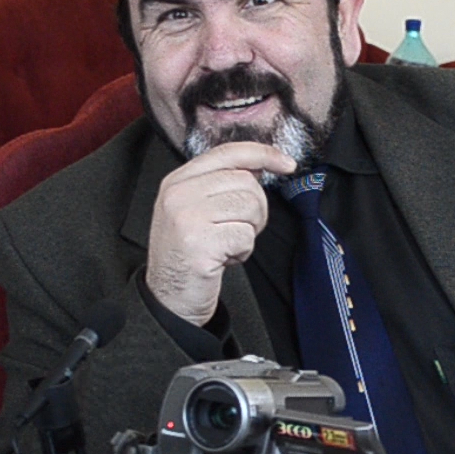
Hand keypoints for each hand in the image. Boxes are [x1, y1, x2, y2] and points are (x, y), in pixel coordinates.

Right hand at [146, 142, 296, 326]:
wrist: (168, 300)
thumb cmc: (187, 257)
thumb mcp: (194, 211)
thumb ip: (219, 184)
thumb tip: (257, 166)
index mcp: (177, 181)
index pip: (228, 153)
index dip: (263, 154)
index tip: (286, 164)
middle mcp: (178, 194)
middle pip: (246, 182)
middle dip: (255, 209)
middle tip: (235, 231)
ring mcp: (186, 217)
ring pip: (249, 206)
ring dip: (248, 231)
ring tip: (226, 245)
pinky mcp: (199, 243)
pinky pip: (245, 235)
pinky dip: (242, 251)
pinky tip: (223, 260)